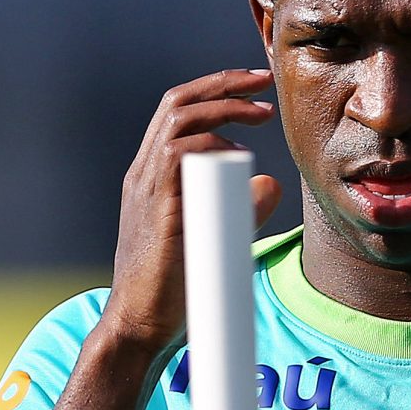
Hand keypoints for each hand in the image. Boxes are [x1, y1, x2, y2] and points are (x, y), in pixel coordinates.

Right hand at [99, 68, 283, 353]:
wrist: (138, 327)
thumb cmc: (174, 289)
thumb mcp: (215, 237)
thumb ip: (241, 208)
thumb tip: (272, 183)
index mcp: (152, 177)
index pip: (177, 113)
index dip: (215, 91)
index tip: (255, 88)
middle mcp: (144, 175)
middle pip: (177, 104)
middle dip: (223, 84)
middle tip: (265, 82)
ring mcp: (147, 191)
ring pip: (177, 122)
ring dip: (223, 109)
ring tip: (261, 114)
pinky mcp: (158, 212)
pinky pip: (177, 159)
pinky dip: (209, 147)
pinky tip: (238, 157)